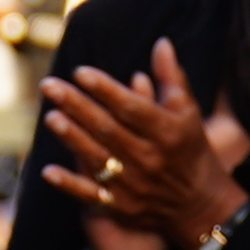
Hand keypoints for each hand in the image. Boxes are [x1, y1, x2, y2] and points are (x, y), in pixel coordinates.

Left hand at [37, 39, 233, 247]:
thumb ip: (171, 78)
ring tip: (51, 116)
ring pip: (98, 158)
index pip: (131, 108)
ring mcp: (134, 185)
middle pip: (108, 130)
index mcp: (167, 132)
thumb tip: (161, 42)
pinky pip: (92, 196)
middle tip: (49, 86)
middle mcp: (150, 158)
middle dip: (77, 106)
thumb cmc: (190, 149)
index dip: (105, 89)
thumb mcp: (188, 112)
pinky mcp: (122, 207)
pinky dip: (70, 185)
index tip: (80, 72)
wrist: (200, 206)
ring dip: (72, 138)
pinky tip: (49, 171)